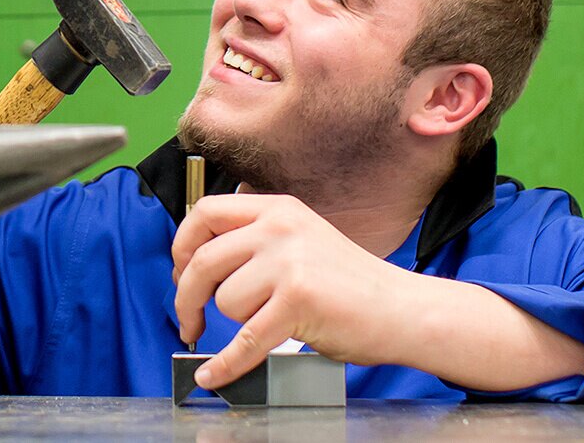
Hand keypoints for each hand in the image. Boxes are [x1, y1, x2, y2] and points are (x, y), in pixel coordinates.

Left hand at [172, 194, 415, 389]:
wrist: (402, 309)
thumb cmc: (352, 284)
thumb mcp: (302, 239)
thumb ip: (256, 241)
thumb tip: (198, 263)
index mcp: (278, 209)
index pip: (206, 212)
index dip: (182, 245)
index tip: (180, 272)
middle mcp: (280, 228)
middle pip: (203, 260)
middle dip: (186, 297)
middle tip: (188, 319)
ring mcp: (289, 263)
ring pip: (226, 301)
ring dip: (237, 322)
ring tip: (269, 322)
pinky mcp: (297, 301)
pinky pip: (244, 340)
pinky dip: (225, 364)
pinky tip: (213, 373)